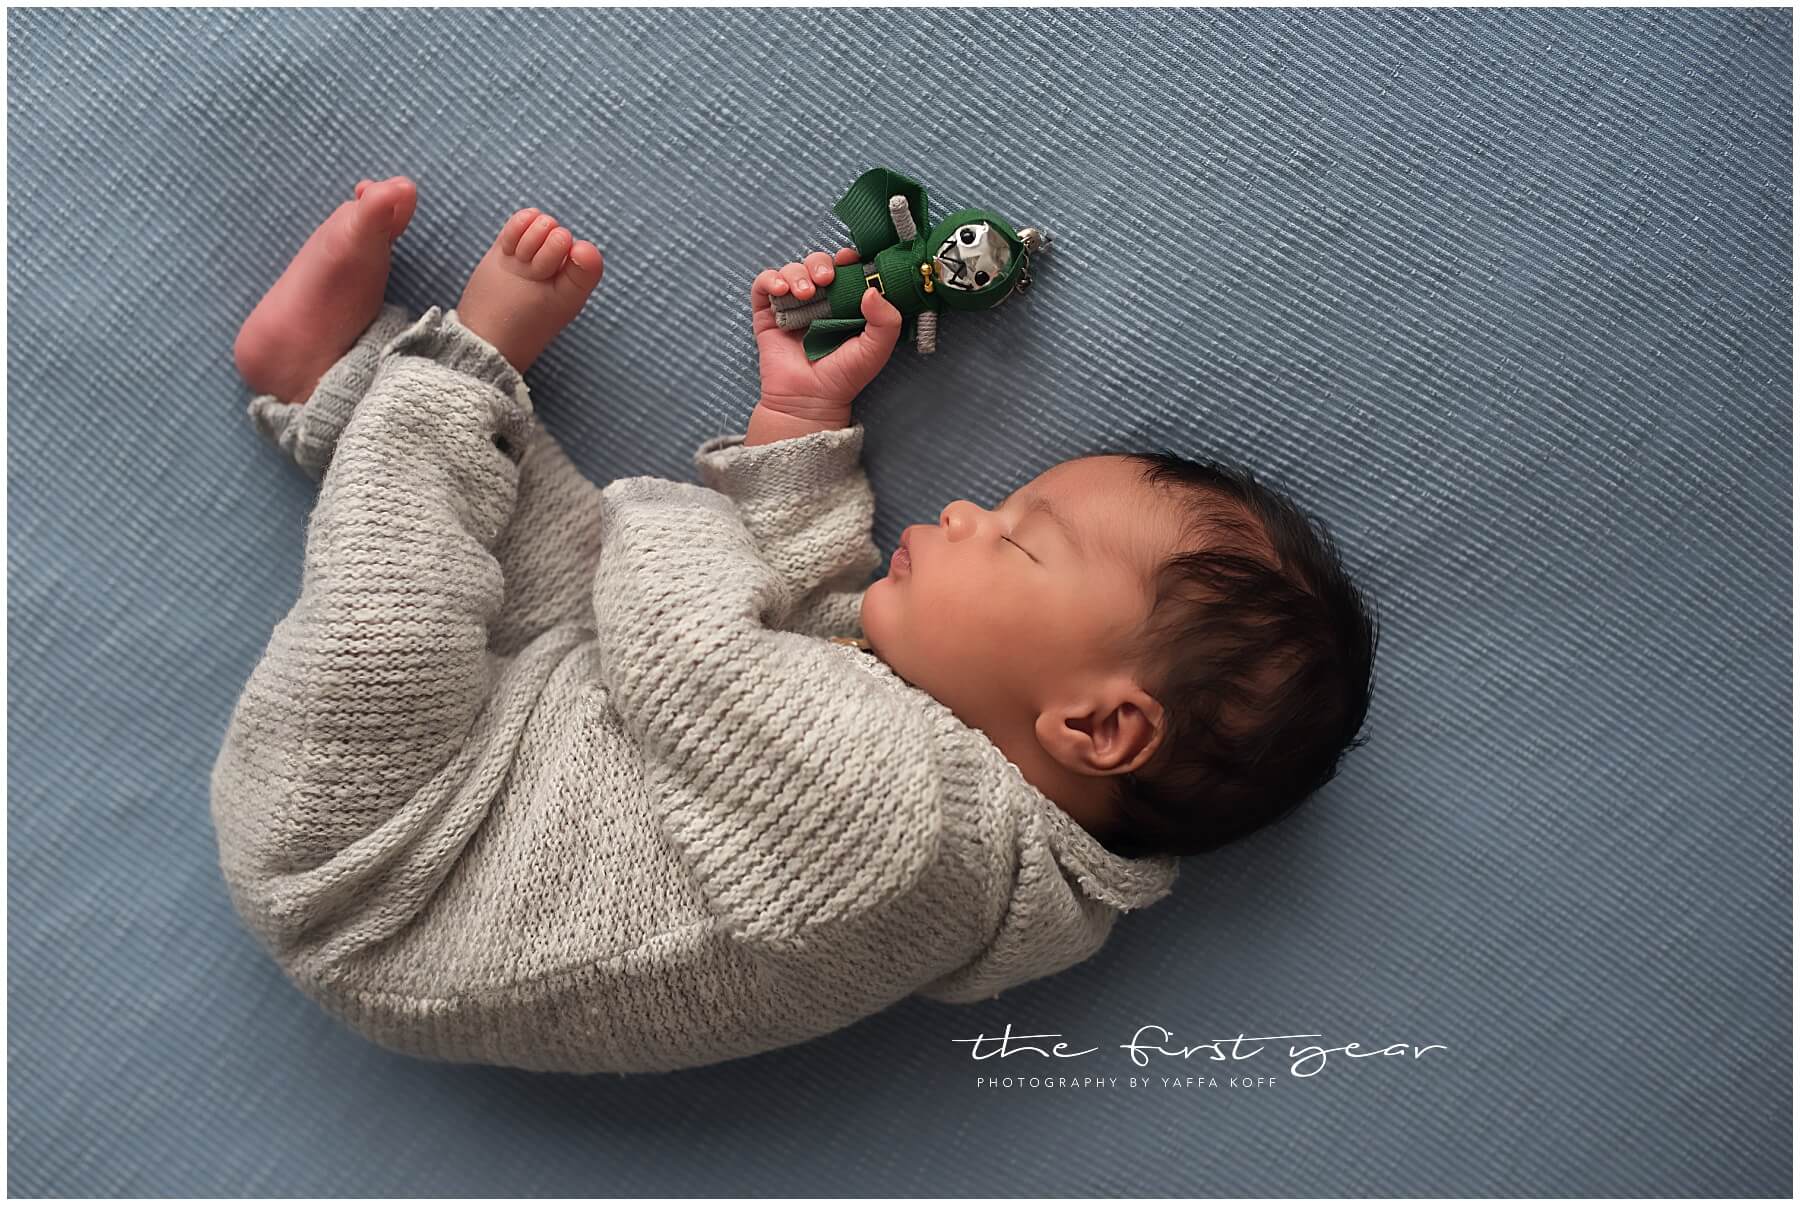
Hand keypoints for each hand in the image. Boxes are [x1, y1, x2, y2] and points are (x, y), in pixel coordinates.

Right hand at [750, 247, 902, 418]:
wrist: (810, 399)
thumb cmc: (844, 377)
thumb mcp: (876, 349)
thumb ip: (886, 321)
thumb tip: (872, 290)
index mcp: (845, 303)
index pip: (844, 268)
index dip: (846, 258)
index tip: (850, 258)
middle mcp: (818, 300)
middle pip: (816, 263)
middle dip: (820, 263)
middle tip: (826, 278)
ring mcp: (792, 306)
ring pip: (791, 270)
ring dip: (797, 273)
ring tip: (805, 294)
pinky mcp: (768, 314)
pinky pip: (763, 285)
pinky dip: (770, 280)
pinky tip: (781, 291)